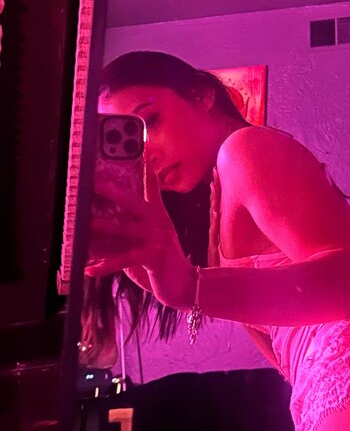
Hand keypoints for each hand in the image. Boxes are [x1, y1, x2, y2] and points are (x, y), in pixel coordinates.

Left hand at [85, 160, 195, 309]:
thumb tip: (101, 221)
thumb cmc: (161, 262)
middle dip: (113, 191)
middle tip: (94, 182)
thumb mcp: (148, 240)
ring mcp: (157, 238)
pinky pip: (124, 259)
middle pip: (134, 202)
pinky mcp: (154, 257)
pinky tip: (89, 268)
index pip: (151, 186)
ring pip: (125, 229)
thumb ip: (130, 228)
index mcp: (158, 215)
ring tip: (84, 226)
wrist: (184, 285)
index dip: (146, 166)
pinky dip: (105, 265)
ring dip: (103, 228)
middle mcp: (159, 223)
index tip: (143, 146)